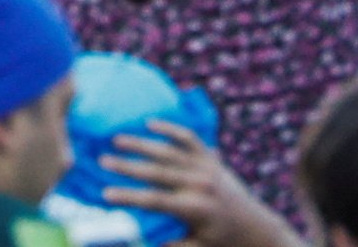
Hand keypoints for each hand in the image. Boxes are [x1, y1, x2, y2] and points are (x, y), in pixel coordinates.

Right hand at [100, 122, 304, 246]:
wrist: (255, 228)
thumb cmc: (221, 243)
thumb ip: (169, 245)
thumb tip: (136, 241)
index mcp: (194, 208)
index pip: (154, 201)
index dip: (129, 196)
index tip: (105, 193)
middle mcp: (199, 183)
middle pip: (157, 171)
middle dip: (127, 166)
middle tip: (102, 160)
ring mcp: (207, 167)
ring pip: (169, 150)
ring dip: (141, 144)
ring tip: (116, 138)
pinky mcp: (212, 158)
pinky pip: (189, 138)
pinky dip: (170, 129)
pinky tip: (150, 123)